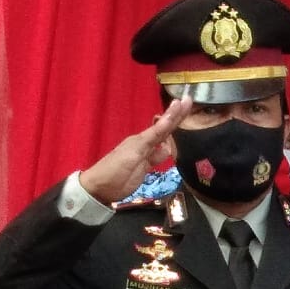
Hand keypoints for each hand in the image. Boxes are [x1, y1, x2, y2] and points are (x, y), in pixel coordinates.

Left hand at [78, 95, 192, 203]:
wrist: (101, 187)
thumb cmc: (115, 168)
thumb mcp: (135, 151)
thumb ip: (153, 138)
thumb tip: (169, 126)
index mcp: (141, 138)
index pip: (163, 124)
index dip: (174, 113)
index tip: (186, 100)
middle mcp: (145, 144)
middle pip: (165, 129)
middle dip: (176, 117)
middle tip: (188, 102)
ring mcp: (145, 156)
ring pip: (164, 141)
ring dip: (173, 130)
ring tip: (183, 117)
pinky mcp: (146, 168)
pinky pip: (159, 155)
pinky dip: (166, 150)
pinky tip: (171, 147)